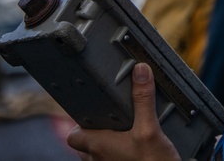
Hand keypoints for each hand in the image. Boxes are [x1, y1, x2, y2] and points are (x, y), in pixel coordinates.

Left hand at [66, 63, 180, 160]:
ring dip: (105, 146)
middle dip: (94, 134)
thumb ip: (143, 99)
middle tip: (111, 121)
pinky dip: (116, 155)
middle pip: (84, 146)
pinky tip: (133, 148)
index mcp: (98, 146)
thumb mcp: (150, 128)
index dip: (79, 125)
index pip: (73, 136)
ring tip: (123, 132)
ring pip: (96, 156)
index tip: (91, 113)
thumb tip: (139, 71)